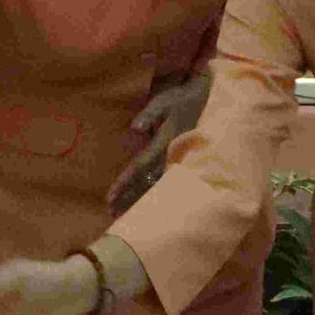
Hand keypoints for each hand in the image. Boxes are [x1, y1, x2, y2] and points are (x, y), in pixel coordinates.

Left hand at [107, 74, 210, 213]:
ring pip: (155, 186)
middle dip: (128, 198)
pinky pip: (162, 182)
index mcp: (164, 144)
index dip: (125, 182)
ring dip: (138, 199)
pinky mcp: (179, 163)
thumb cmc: (179, 101)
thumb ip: (149, 114)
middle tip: (111, 212)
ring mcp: (176, 162)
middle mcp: (170, 157)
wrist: (204, 101)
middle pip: (146, 183)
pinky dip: (150, 194)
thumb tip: (135, 127)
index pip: (140, 166)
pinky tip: (140, 204)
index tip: (110, 196)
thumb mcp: (163, 102)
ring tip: (121, 213)